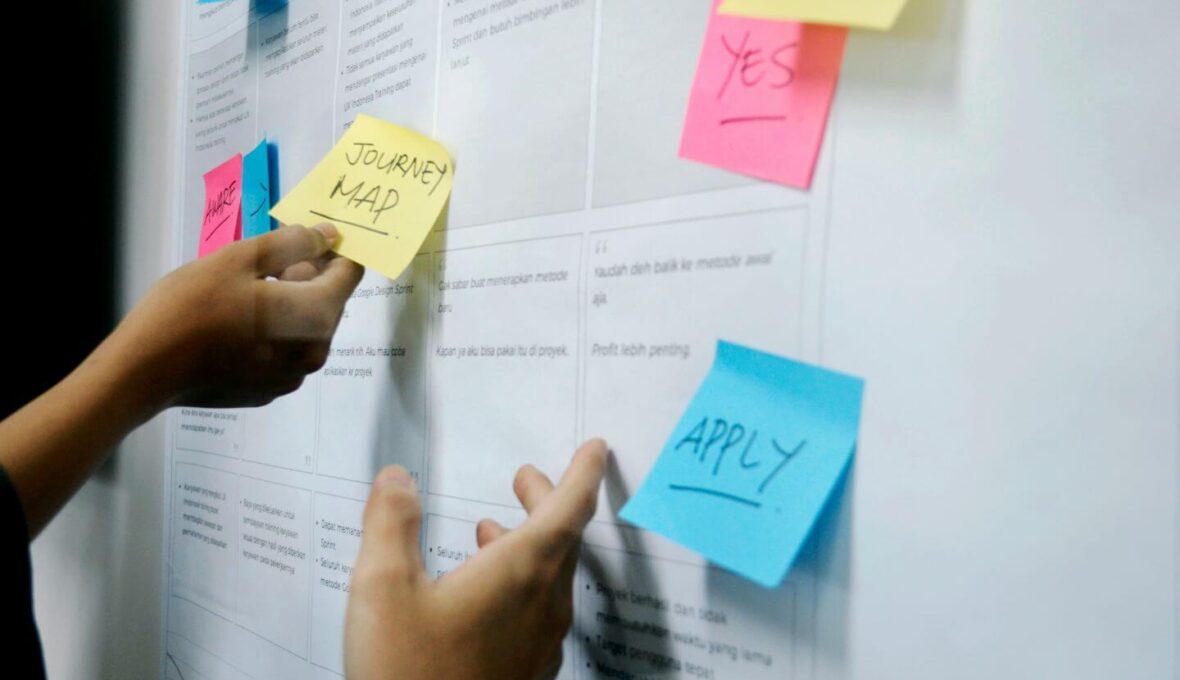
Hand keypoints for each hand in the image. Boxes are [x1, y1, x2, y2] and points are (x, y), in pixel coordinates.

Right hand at [109, 223, 362, 408]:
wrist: (145, 369)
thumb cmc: (190, 307)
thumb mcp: (240, 258)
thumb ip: (292, 243)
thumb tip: (328, 235)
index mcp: (315, 316)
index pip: (349, 274)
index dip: (332, 250)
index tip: (304, 238)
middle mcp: (314, 352)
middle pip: (330, 301)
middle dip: (307, 275)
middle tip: (260, 263)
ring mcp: (292, 376)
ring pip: (307, 326)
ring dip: (289, 302)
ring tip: (243, 292)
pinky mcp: (269, 389)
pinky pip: (286, 349)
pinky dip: (274, 331)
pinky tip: (236, 323)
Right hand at [345, 439, 608, 679]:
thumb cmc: (406, 672)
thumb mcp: (382, 587)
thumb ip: (391, 522)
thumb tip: (398, 479)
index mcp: (522, 571)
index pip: (570, 507)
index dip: (584, 472)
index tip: (596, 449)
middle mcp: (544, 605)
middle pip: (563, 539)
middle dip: (547, 501)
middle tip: (525, 477)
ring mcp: (541, 644)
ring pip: (550, 577)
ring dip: (529, 543)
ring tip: (491, 528)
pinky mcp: (527, 672)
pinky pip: (539, 612)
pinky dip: (520, 583)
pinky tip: (483, 591)